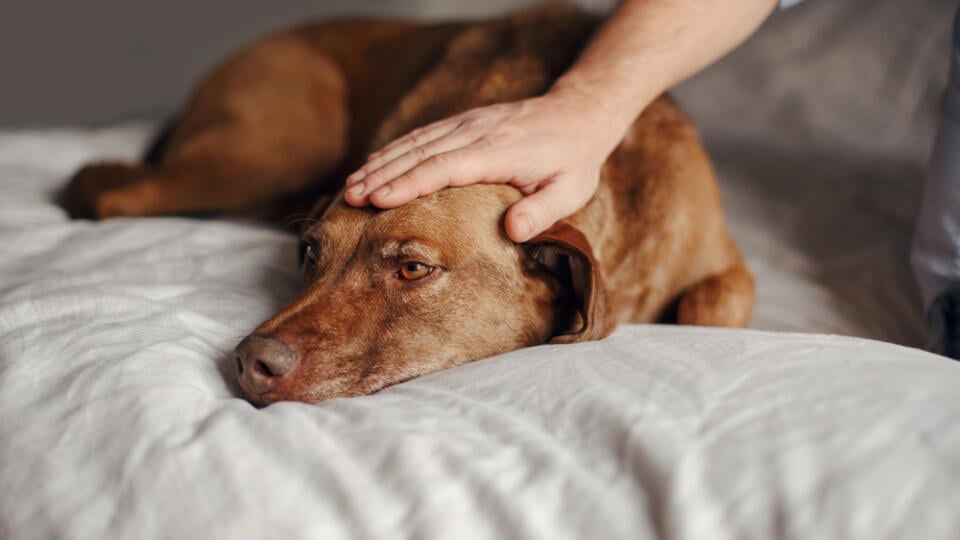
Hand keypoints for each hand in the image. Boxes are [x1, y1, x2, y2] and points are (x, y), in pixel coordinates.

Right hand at [344, 93, 618, 241]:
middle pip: (420, 153)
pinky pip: (423, 135)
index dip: (409, 184)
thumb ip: (543, 212)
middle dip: (382, 175)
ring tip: (352, 186)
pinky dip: (395, 150)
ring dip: (381, 162)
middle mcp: (476, 132)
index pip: (444, 167)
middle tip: (351, 198)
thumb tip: (513, 231)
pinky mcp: (463, 121)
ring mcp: (467, 123)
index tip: (378, 200)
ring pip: (415, 142)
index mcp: (498, 152)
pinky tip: (374, 165)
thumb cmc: (574, 160)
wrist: (578, 113)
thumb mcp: (571, 191)